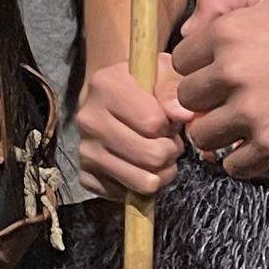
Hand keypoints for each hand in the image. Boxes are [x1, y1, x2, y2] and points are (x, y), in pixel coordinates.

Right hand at [72, 58, 189, 200]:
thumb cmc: (144, 83)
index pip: (153, 124)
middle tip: (168, 140)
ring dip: (160, 172)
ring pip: (143, 181)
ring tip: (156, 153)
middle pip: (151, 156)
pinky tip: (138, 165)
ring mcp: (85, 150)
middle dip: (170, 151)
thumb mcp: (163, 72)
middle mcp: (88, 119)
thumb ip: (174, 89)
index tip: (166, 118)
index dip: (170, 125)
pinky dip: (139, 185)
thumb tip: (183, 115)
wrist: (111, 93)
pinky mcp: (85, 174)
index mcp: (104, 87)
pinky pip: (125, 195)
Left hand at [171, 0, 268, 173]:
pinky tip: (260, 145)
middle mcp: (234, 71)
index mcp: (228, 32)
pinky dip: (243, 161)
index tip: (221, 74)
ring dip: (219, 134)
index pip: (179, 62)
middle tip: (231, 100)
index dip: (199, 69)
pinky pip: (234, 166)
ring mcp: (253, 111)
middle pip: (186, 100)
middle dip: (206, 101)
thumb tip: (187, 31)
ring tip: (243, 125)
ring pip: (202, 135)